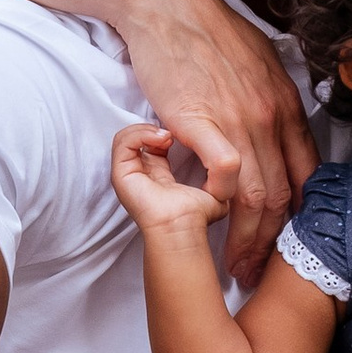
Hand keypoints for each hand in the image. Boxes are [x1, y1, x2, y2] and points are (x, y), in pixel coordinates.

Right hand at [108, 120, 226, 238]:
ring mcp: (128, 174)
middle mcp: (140, 174)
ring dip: (147, 129)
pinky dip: (140, 133)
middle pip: (137, 138)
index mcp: (159, 176)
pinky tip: (162, 139)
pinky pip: (122, 142)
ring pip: (126, 137)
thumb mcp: (215, 193)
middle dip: (155, 127)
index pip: (154, 145)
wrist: (183, 225)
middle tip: (174, 131)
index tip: (184, 133)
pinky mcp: (121, 173)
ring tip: (167, 136)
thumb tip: (230, 175)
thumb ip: (220, 180)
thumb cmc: (196, 215)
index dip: (166, 133)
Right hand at [111, 0, 317, 287]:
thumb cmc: (205, 33)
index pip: (307, 176)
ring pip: (258, 197)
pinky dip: (221, 206)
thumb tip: (276, 136)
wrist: (165, 3)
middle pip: (284, 197)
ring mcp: (240, 119)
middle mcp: (272, 117)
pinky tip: (209, 224)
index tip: (287, 248)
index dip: (300, 220)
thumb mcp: (257, 65)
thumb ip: (270, 105)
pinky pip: (227, 176)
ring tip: (236, 268)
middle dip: (274, 245)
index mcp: (287, 107)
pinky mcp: (203, 119)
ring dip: (248, 241)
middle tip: (259, 274)